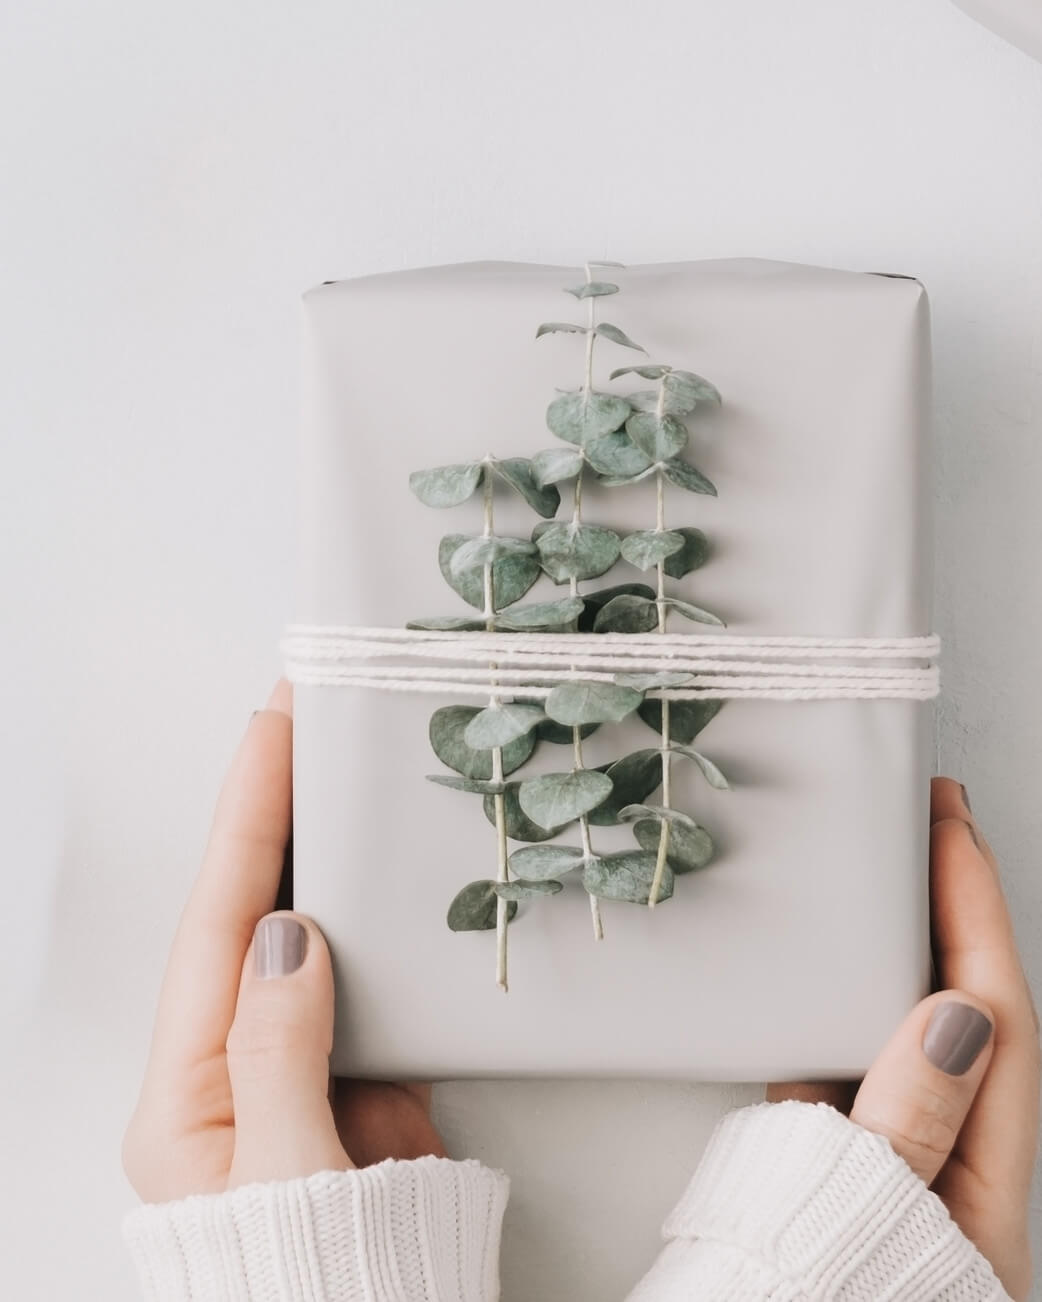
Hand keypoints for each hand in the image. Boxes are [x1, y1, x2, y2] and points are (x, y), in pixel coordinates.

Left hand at [122, 679, 445, 1201]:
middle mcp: (237, 1058)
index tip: (271, 730)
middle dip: (277, 809)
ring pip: (319, 927)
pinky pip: (377, 970)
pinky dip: (391, 912)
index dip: (247, 820)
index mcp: (187, 1089)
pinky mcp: (367, 1069)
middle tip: (304, 711)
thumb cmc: (307, 1285)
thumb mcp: (280, 1175)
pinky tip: (403, 860)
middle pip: (255, 908)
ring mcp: (305, 1057)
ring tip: (351, 760)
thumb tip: (287, 930)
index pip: (217, 924)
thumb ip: (277, 1052)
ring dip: (333, 848)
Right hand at [767, 777, 1039, 1299]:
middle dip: (956, 912)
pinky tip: (811, 974)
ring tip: (885, 873)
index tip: (952, 828)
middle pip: (966, 1015)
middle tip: (934, 820)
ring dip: (896, 951)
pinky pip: (843, 1067)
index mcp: (983, 1190)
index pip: (994, 1019)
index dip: (974, 912)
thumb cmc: (820, 1294)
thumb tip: (954, 1013)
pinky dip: (832, 1007)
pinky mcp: (838, 1167)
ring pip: (903, 1034)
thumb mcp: (877, 1220)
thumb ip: (913, 1121)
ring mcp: (893, 1164)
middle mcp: (949, 1168)